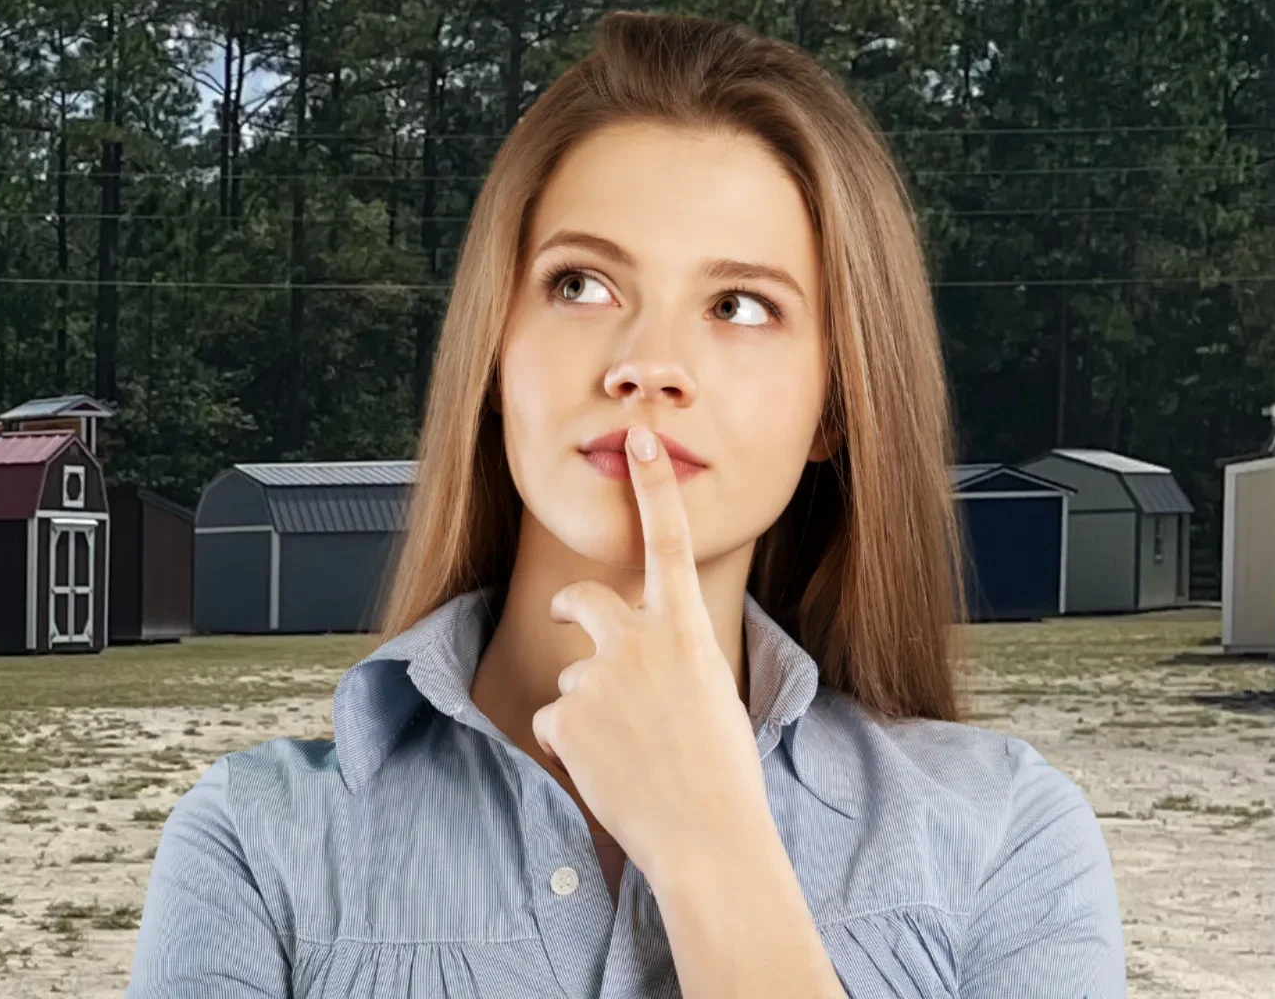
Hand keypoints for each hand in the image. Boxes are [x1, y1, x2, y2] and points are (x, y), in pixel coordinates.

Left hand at [529, 423, 774, 874]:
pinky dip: (572, 748)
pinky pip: (555, 724)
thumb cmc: (719, 771)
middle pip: (583, 599)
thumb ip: (669, 660)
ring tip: (628, 753)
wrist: (709, 834)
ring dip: (589, 712)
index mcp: (688, 631)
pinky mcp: (564, 715)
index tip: (638, 441)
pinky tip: (606, 772)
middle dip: (570, 607)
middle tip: (565, 615)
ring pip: (574, 680)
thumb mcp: (711, 694)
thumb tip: (636, 660)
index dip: (652, 488)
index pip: (668, 542)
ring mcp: (598, 676)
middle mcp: (639, 641)